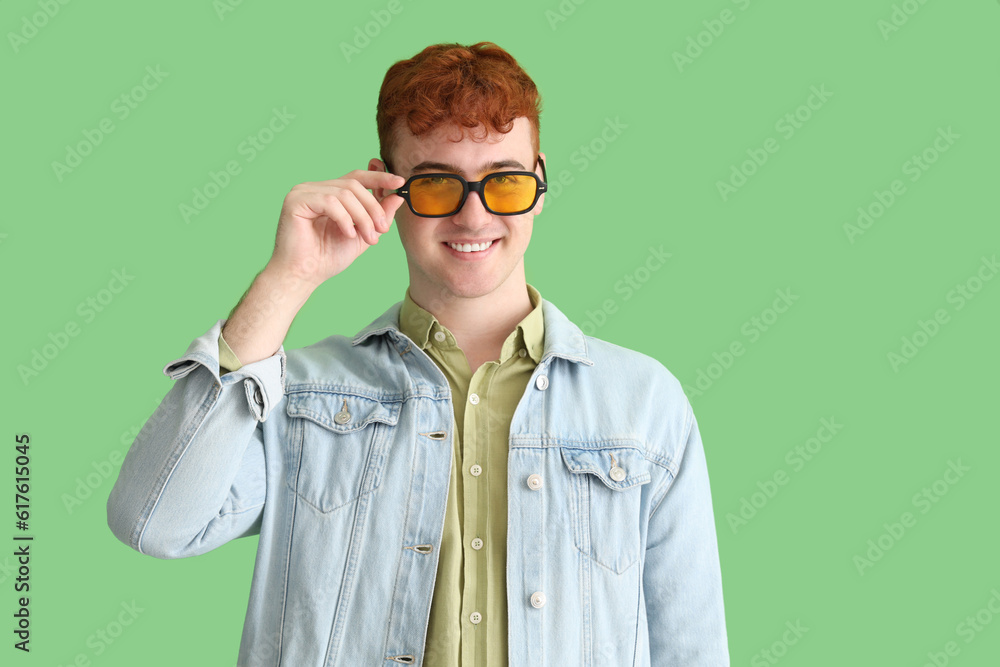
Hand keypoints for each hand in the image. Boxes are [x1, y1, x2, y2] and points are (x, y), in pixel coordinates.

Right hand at [266, 169, 404, 288]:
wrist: (304, 276)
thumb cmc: (327, 258)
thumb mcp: (362, 234)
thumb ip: (379, 216)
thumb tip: (398, 196)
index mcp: (329, 193)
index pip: (357, 178)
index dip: (379, 177)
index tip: (400, 182)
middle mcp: (315, 188)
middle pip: (354, 185)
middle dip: (373, 207)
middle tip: (383, 229)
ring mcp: (303, 192)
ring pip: (344, 193)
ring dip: (362, 217)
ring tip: (368, 238)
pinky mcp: (295, 200)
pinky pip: (329, 201)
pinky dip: (344, 218)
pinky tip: (347, 234)